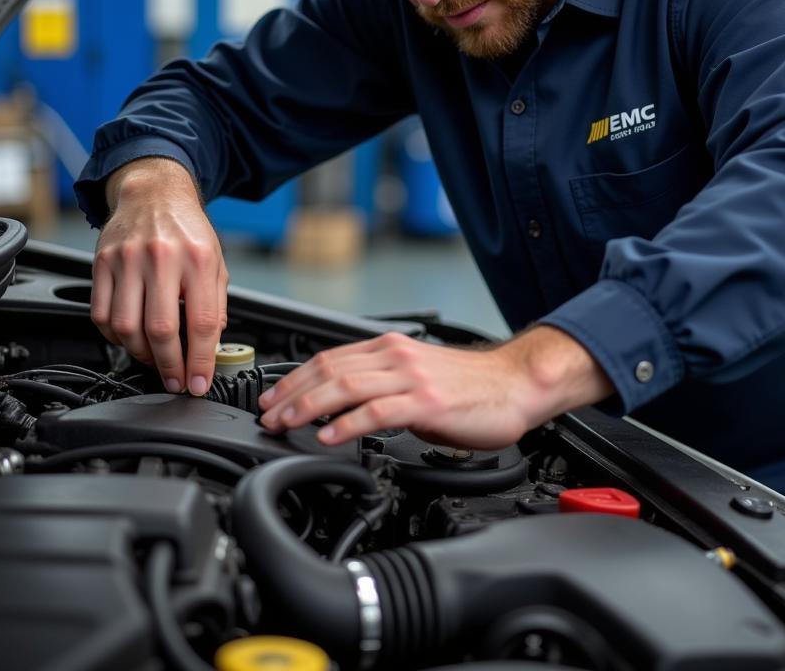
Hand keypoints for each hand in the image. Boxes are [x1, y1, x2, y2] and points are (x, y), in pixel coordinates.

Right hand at [90, 157, 227, 395]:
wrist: (153, 193)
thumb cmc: (187, 229)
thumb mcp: (216, 261)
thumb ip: (215, 302)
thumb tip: (211, 344)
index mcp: (198, 259)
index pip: (200, 321)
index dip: (200, 360)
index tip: (200, 382)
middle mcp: (162, 258)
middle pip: (161, 329)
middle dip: (170, 366)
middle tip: (176, 382)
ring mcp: (128, 260)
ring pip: (126, 327)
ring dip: (141, 355)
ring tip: (155, 360)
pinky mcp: (102, 263)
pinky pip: (101, 314)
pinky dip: (115, 338)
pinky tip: (130, 340)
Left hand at [257, 325, 613, 449]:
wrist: (516, 385)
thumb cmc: (472, 387)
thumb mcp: (418, 378)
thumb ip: (384, 389)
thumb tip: (350, 412)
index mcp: (391, 348)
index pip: (329, 358)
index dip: (295, 378)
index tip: (272, 397)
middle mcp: (397, 356)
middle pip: (329, 369)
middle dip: (291, 393)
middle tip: (268, 415)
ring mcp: (411, 377)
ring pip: (345, 386)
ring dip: (308, 406)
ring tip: (286, 424)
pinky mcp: (426, 402)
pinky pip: (377, 411)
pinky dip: (347, 424)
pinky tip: (329, 436)